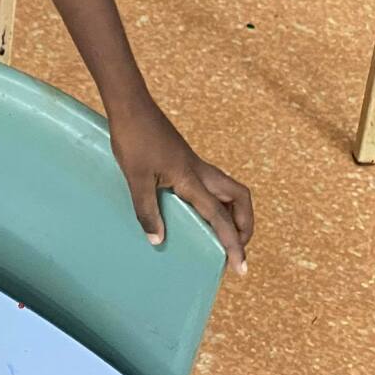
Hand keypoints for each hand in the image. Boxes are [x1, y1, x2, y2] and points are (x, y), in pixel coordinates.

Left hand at [108, 98, 253, 274]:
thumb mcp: (136, 178)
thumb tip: (158, 240)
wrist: (130, 106)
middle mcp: (200, 173)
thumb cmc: (133, 139)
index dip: (233, 245)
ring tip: (221, 234)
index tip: (241, 268)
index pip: (221, 219)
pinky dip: (216, 201)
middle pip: (240, 199)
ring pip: (229, 190)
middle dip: (244, 225)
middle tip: (234, 246)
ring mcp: (195, 166)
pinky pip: (212, 185)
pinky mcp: (186, 161)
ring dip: (233, 212)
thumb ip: (147, 210)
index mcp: (192, 180)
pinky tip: (197, 211)